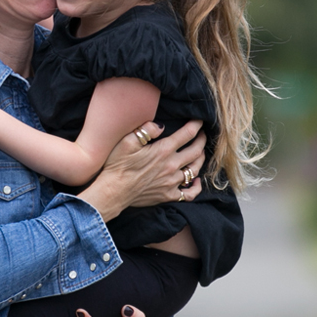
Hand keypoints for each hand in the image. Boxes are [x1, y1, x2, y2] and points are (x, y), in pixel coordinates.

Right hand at [80, 119, 205, 219]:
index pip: (187, 134)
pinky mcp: (168, 195)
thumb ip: (146, 130)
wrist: (113, 191)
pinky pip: (189, 194)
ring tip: (200, 153)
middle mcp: (171, 166)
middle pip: (196, 151)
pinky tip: (195, 181)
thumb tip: (161, 126)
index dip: (196, 125)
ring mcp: (171, 182)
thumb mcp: (127, 141)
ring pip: (195, 170)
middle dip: (202, 140)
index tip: (199, 120)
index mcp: (163, 150)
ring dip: (201, 159)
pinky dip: (196, 187)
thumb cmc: (118, 165)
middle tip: (203, 134)